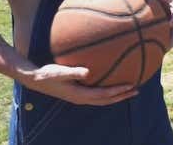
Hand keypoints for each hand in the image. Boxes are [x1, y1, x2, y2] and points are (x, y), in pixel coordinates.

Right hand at [22, 63, 137, 105]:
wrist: (36, 80)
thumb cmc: (47, 74)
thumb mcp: (59, 72)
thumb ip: (73, 71)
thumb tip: (87, 72)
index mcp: (80, 95)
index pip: (103, 95)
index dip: (118, 91)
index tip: (131, 86)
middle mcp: (82, 99)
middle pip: (106, 100)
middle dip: (122, 95)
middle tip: (137, 90)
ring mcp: (80, 97)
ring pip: (103, 99)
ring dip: (117, 95)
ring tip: (130, 89)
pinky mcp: (79, 93)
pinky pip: (98, 95)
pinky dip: (108, 92)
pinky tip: (113, 83)